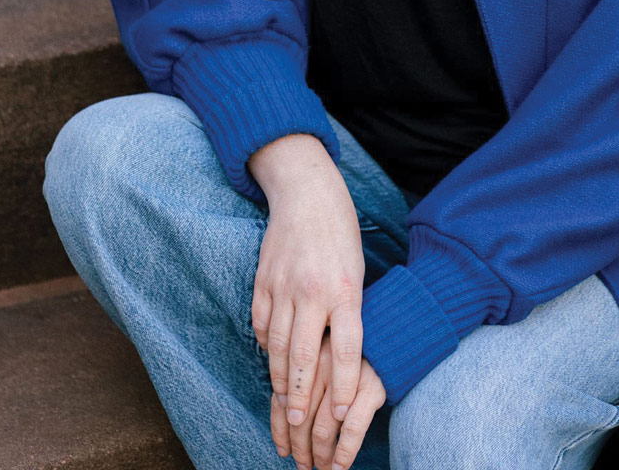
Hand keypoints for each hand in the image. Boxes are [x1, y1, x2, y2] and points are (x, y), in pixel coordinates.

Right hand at [247, 135, 367, 456]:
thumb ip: (349, 309)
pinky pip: (261, 324)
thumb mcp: (358, 269)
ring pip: (277, 345)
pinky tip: (271, 363)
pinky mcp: (262, 281)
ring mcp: (283, 286)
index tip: (343, 415)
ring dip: (279, 380)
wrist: (306, 192)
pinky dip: (265, 347)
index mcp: (344, 288)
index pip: (347, 348)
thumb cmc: (341, 232)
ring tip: (283, 406)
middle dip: (301, 396)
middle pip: (304, 355)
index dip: (344, 384)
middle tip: (298, 425)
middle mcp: (312, 290)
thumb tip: (341, 354)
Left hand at [271, 329, 386, 468]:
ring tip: (322, 468)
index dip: (281, 433)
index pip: (283, 403)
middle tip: (304, 465)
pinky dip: (344, 453)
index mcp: (305, 357)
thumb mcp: (320, 363)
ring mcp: (348, 375)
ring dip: (320, 456)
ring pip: (323, 429)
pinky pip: (352, 429)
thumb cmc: (347, 356)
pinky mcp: (372, 388)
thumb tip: (285, 440)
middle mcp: (323, 362)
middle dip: (301, 450)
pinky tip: (340, 467)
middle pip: (301, 420)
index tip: (285, 452)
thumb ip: (301, 388)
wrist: (388, 335)